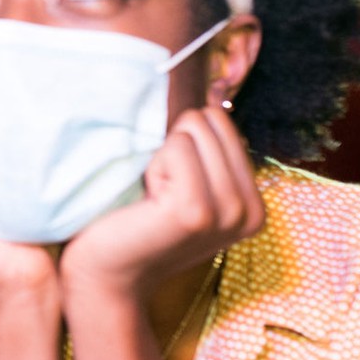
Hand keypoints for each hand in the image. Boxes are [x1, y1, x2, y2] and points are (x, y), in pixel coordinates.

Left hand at [58, 106, 264, 306]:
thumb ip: (208, 147)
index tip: (170, 188)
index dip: (183, 145)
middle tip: (157, 194)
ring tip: (152, 199)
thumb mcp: (186, 184)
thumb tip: (216, 84)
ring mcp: (228, 213)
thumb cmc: (135, 221)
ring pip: (194, 128)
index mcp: (254, 204)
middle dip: (173, 147)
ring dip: (161, 158)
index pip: (221, 121)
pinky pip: (176, 146)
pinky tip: (145, 204)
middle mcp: (251, 211)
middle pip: (209, 120)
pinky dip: (151, 166)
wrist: (105, 274)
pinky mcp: (196, 212)